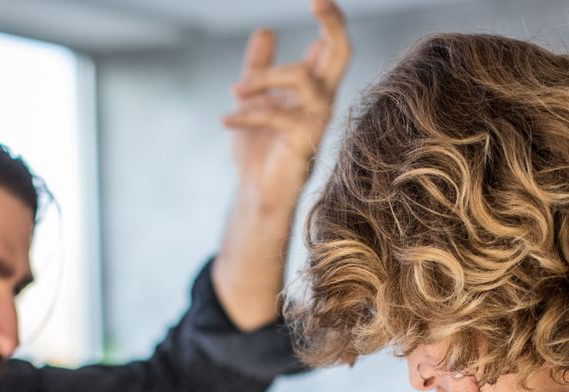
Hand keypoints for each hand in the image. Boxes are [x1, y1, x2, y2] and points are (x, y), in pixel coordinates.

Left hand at [222, 0, 350, 210]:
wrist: (256, 195)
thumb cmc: (260, 152)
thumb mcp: (254, 100)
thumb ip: (259, 69)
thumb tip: (266, 30)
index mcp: (314, 88)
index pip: (333, 46)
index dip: (331, 20)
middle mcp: (322, 101)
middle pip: (341, 53)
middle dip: (332, 24)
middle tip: (316, 0)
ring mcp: (315, 122)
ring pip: (301, 78)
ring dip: (264, 78)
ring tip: (235, 91)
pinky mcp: (302, 144)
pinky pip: (277, 115)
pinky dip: (247, 114)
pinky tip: (227, 119)